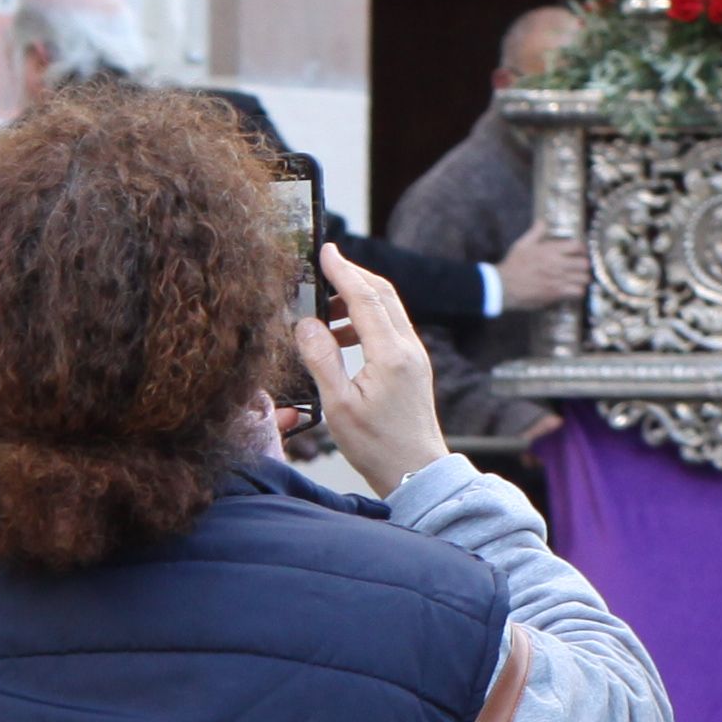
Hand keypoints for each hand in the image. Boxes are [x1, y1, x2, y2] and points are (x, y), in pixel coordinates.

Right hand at [300, 252, 449, 495]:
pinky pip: (389, 328)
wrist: (415, 470)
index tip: (327, 251)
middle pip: (382, 294)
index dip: (344, 271)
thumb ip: (322, 360)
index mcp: (390, 354)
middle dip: (353, 276)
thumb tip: (306, 324)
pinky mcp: (412, 365)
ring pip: (387, 310)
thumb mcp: (338, 406)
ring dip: (357, 301)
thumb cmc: (376, 445)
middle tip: (324, 268)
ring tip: (322, 315)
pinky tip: (341, 338)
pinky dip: (365, 320)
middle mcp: (408, 348)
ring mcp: (414, 355)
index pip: (366, 298)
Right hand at [496, 226, 589, 310]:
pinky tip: (572, 290)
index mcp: (551, 250)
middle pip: (584, 263)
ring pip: (584, 278)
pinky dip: (578, 291)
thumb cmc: (513, 265)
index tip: (580, 252)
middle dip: (584, 265)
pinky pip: (578, 292)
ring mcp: (559, 279)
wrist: (505, 286)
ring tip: (577, 279)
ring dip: (582, 279)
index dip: (582, 249)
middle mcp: (558, 264)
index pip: (577, 246)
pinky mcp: (557, 293)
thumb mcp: (522, 244)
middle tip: (579, 267)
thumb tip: (543, 221)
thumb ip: (535, 232)